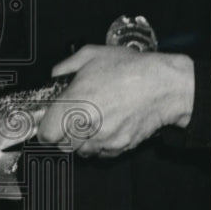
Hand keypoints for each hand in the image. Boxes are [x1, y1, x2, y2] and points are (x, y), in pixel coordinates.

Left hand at [37, 45, 193, 157]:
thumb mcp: (91, 55)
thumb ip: (65, 67)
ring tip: (91, 123)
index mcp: (73, 103)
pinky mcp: (120, 147)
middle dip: (64, 135)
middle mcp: (86, 125)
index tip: (50, 124)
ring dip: (82, 141)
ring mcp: (103, 139)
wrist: (164, 85)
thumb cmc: (131, 69)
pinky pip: (102, 154)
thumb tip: (54, 76)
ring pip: (82, 152)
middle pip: (62, 145)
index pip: (46, 134)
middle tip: (71, 121)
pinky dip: (101, 145)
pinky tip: (107, 128)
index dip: (46, 129)